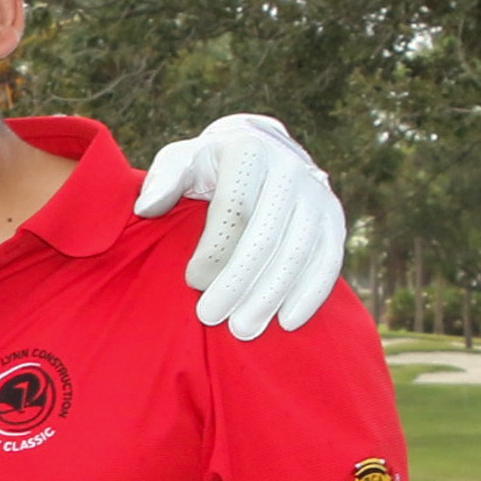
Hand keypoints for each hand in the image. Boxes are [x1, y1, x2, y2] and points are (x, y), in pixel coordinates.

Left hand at [137, 112, 347, 337]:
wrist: (264, 151)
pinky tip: (288, 321)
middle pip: (265, 236)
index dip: (214, 249)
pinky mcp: (334, 219)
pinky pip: (328, 259)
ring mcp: (317, 195)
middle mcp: (290, 169)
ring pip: (298, 252)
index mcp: (249, 151)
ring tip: (243, 329)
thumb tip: (146, 209)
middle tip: (211, 317)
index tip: (191, 282)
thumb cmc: (210, 166)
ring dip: (270, 295)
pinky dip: (310, 293)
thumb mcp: (181, 160)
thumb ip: (163, 180)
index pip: (234, 208)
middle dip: (237, 281)